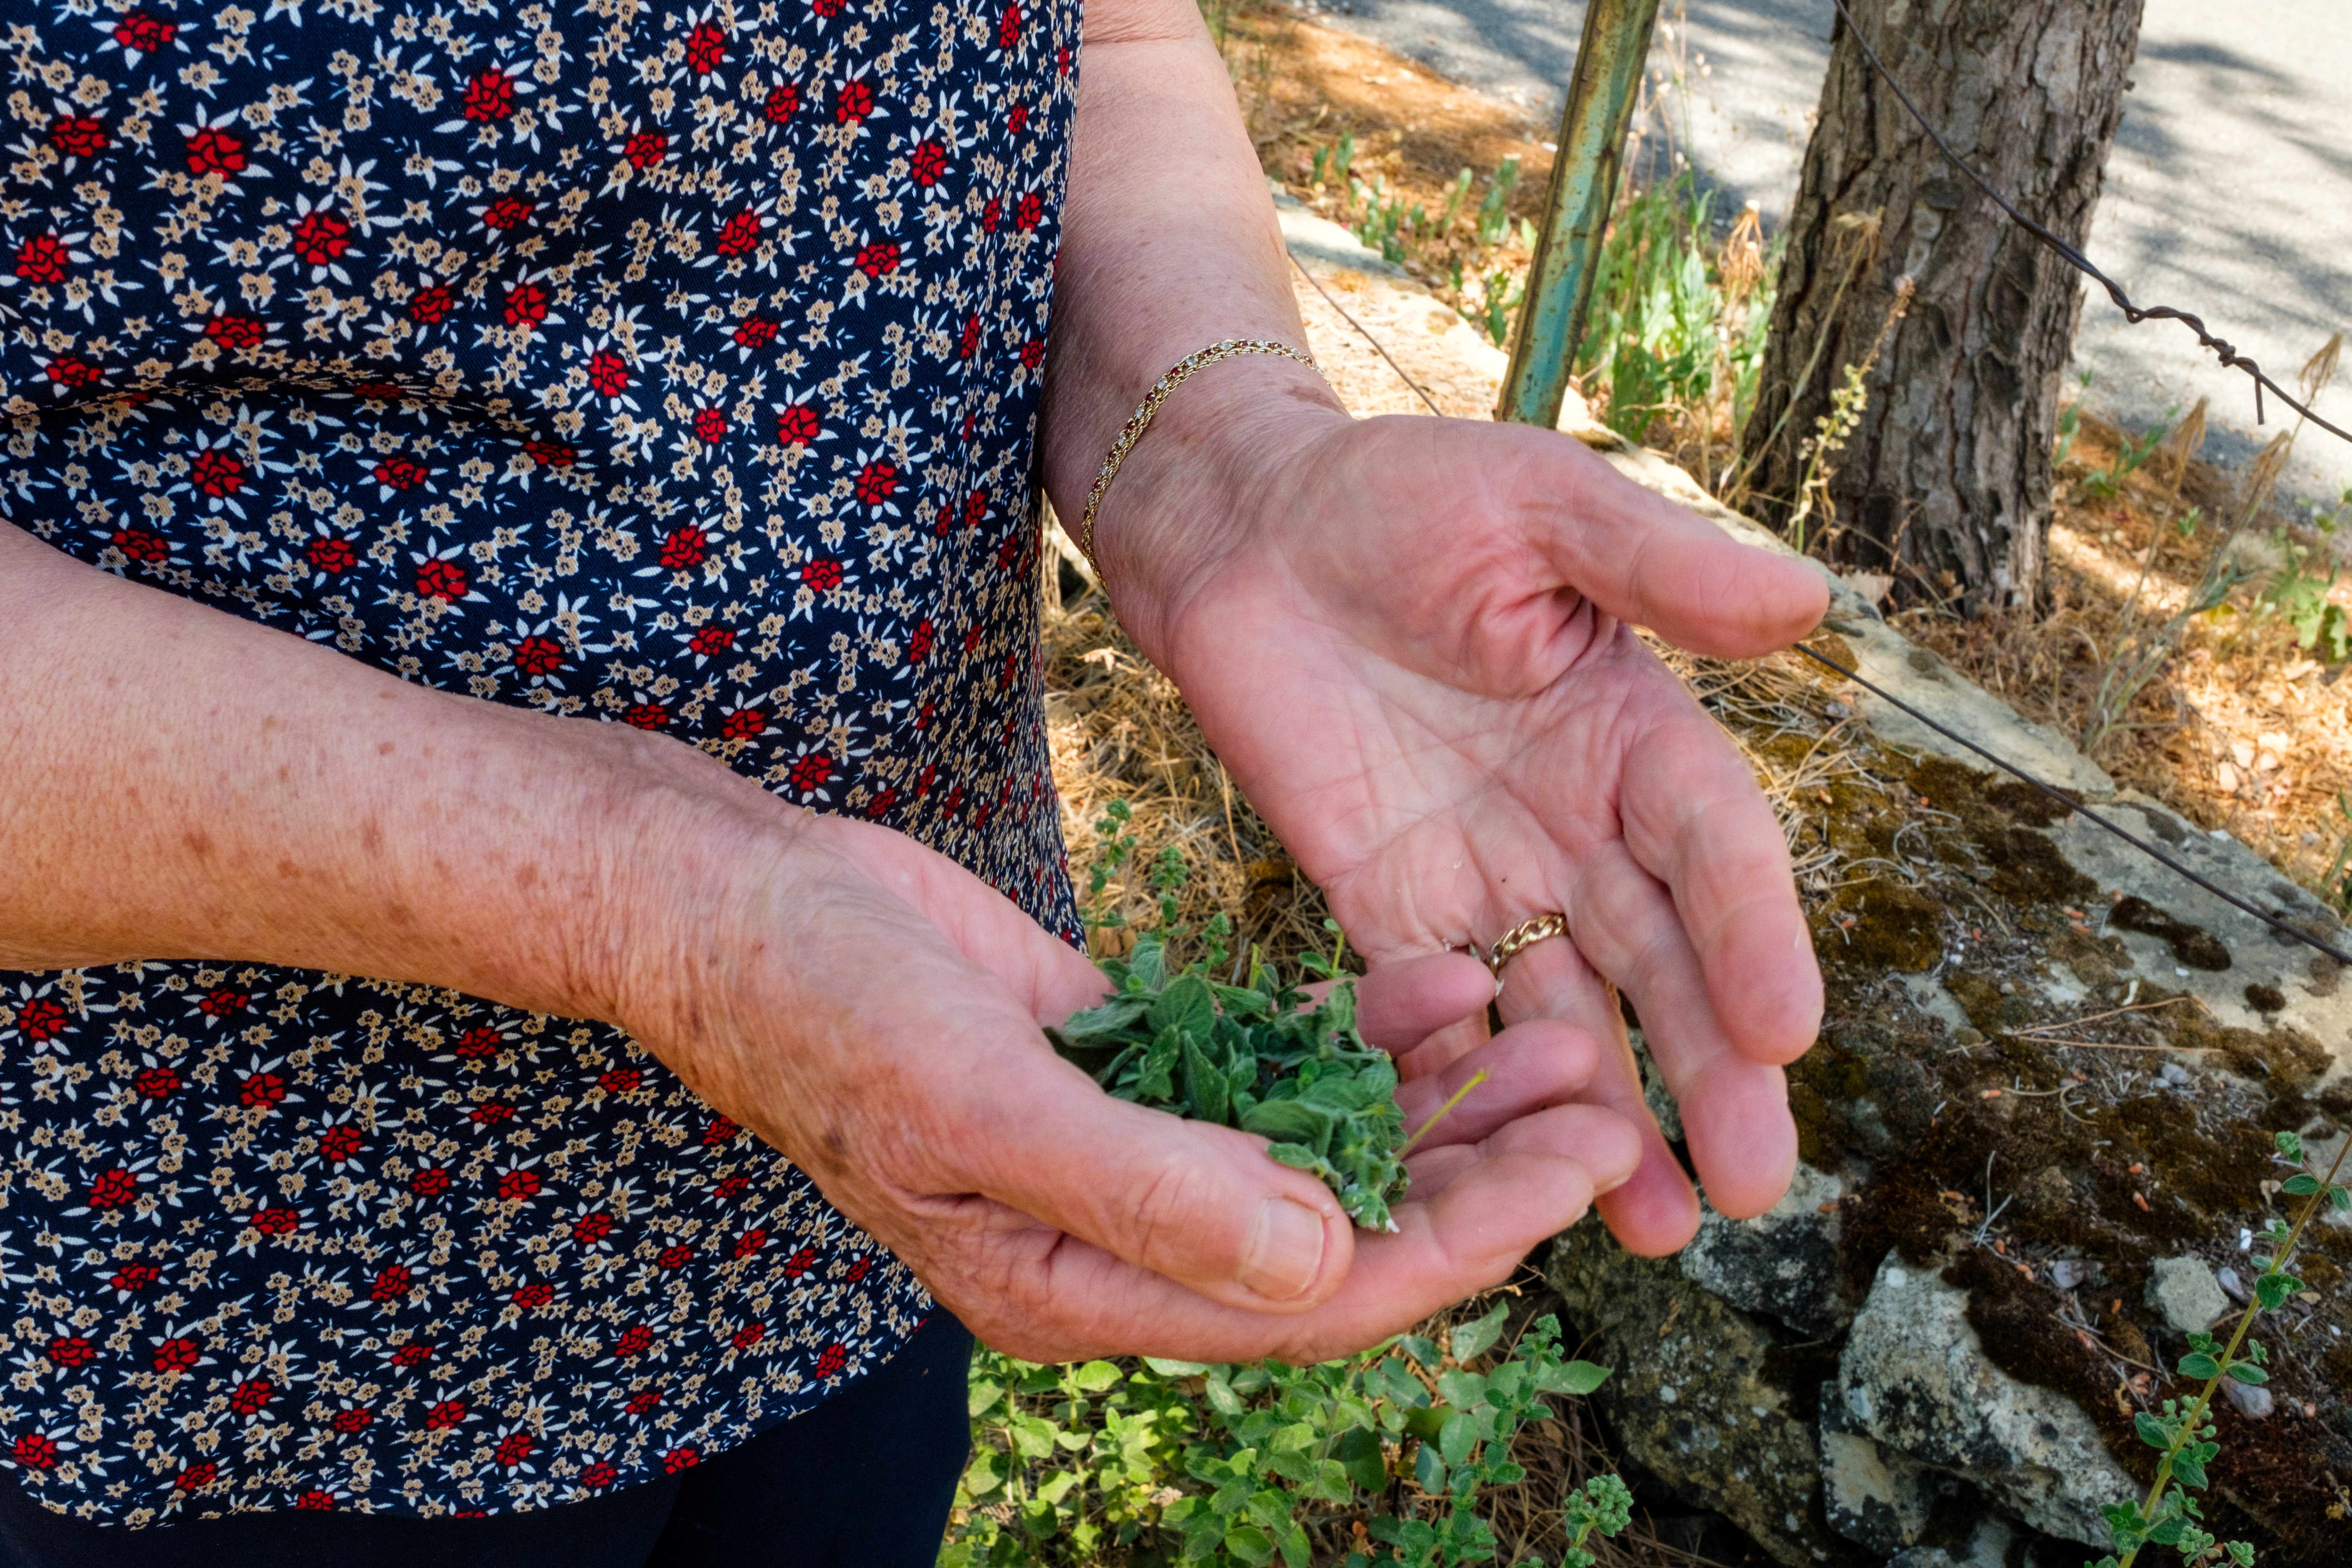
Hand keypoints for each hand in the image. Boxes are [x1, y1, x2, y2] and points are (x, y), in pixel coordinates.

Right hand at [609, 789, 1635, 1363]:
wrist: (736, 907)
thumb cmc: (827, 1008)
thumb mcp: (977, 1100)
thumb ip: (1147, 1190)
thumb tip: (1323, 1261)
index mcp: (1086, 1286)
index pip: (1320, 1296)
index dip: (1462, 1238)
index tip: (1580, 1164)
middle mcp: (1124, 1234)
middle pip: (1346, 1230)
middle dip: (1478, 1169)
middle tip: (1596, 1083)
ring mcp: (1132, 1148)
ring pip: (1325, 1149)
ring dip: (1435, 1100)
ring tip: (1543, 1024)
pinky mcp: (1132, 1064)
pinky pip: (1275, 1071)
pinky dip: (1355, 1036)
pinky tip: (1430, 986)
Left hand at [1099, 387, 1829, 1255]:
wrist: (1242, 528)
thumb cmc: (1398, 493)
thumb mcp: (1537, 504)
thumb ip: (1658, 566)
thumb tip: (1809, 603)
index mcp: (1632, 727)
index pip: (1714, 847)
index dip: (1754, 936)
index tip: (1787, 1031)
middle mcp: (1575, 819)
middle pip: (1662, 960)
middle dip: (1711, 1070)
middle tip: (1753, 1186)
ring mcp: (1483, 874)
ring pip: (1564, 1013)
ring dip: (1607, 1116)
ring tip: (1653, 1223)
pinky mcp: (1382, 907)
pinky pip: (1435, 1011)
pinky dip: (1470, 1084)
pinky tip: (1502, 1168)